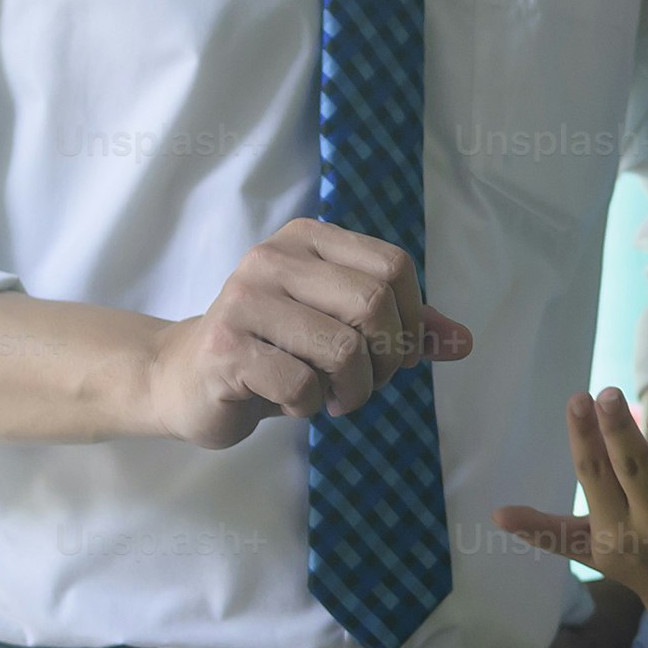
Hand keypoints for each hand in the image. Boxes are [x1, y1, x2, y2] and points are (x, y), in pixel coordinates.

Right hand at [144, 219, 471, 449]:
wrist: (184, 378)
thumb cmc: (275, 351)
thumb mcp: (342, 330)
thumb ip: (404, 329)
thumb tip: (464, 342)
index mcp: (308, 239)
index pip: (395, 267)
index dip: (412, 321)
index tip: (395, 355)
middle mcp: (274, 257)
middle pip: (373, 305)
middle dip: (385, 361)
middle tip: (365, 385)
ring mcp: (245, 299)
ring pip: (343, 348)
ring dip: (352, 392)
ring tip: (332, 398)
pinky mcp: (226, 348)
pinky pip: (302, 385)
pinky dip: (310, 407)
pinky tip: (292, 403)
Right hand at [494, 390, 647, 631]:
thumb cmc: (641, 564)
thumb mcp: (594, 551)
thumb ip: (548, 529)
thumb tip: (496, 515)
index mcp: (614, 529)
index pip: (594, 476)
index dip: (584, 438)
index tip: (577, 400)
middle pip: (632, 470)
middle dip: (618, 432)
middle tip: (608, 394)